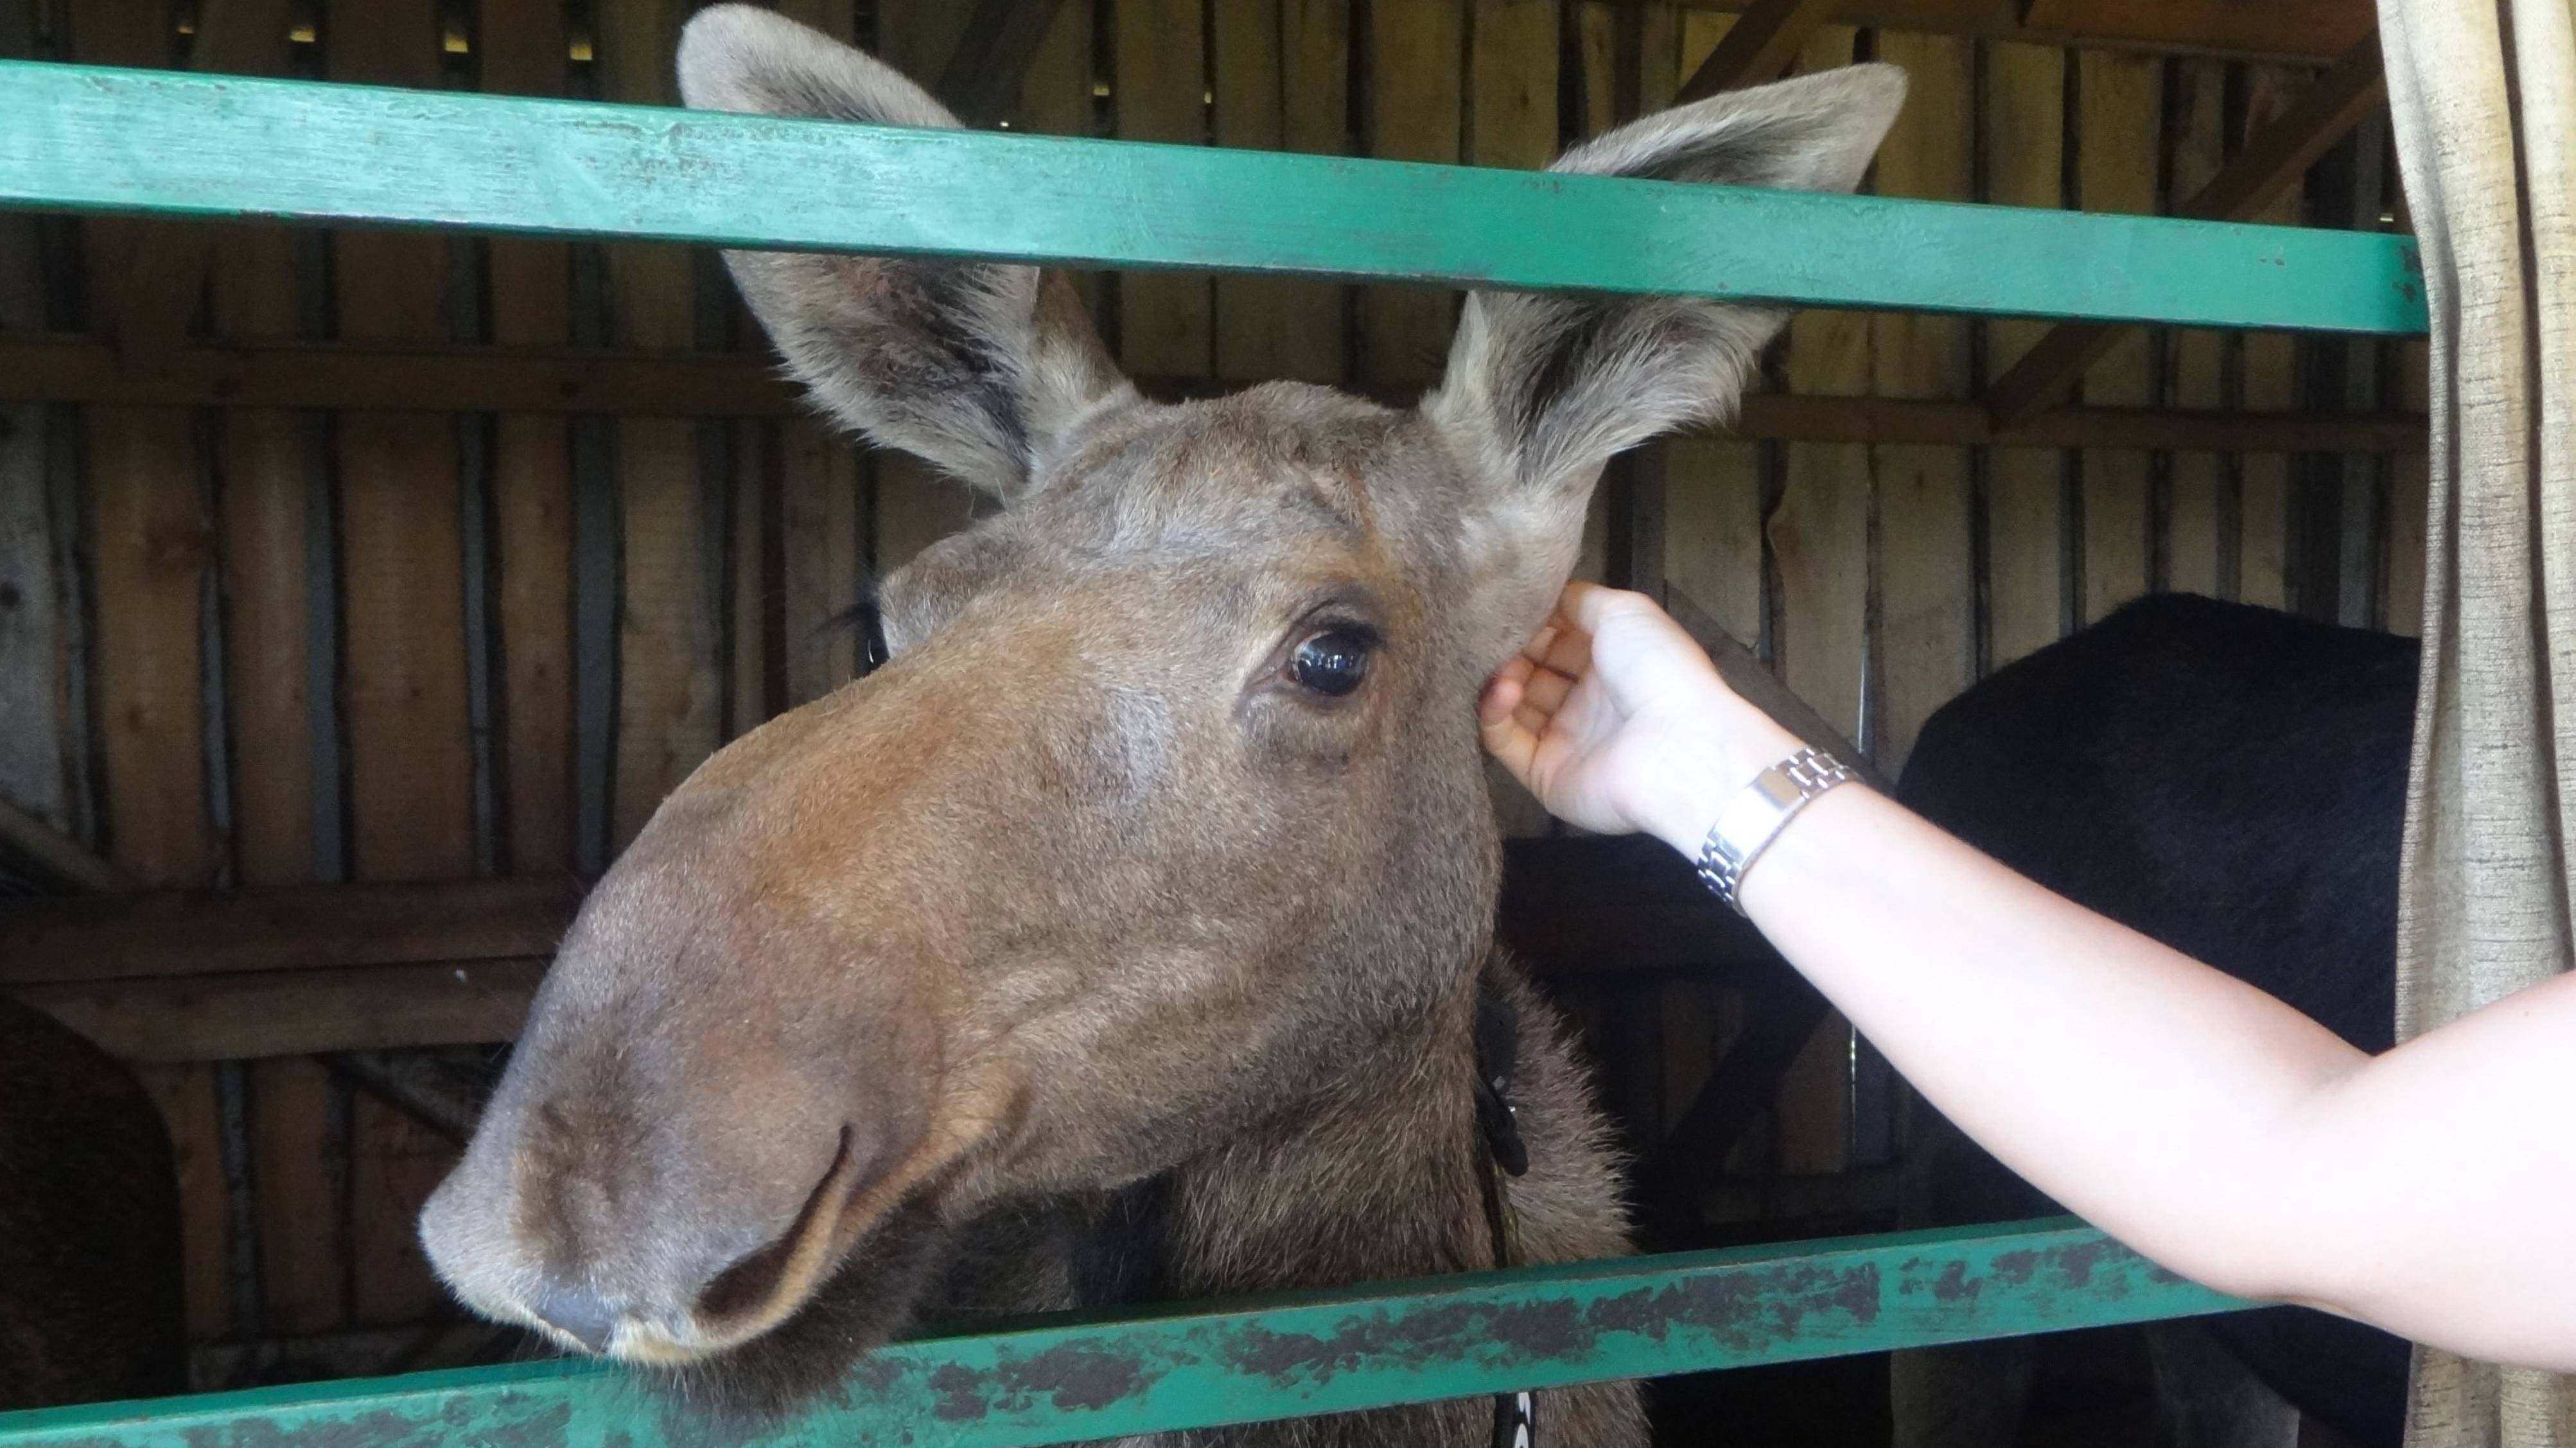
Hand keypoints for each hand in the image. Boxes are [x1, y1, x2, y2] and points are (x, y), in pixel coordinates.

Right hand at [1478, 582, 1801, 852]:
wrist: (1673, 744)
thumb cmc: (1655, 668)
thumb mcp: (1623, 610)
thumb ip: (1578, 599)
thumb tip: (1543, 597)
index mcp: (1610, 660)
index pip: (1555, 637)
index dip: (1530, 621)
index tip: (1504, 605)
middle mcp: (1587, 700)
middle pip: (1529, 669)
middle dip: (1507, 649)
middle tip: (1489, 633)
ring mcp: (1564, 738)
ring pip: (1511, 704)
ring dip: (1497, 679)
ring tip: (1498, 664)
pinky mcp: (1543, 774)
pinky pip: (1504, 741)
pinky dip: (1494, 714)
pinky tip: (1502, 690)